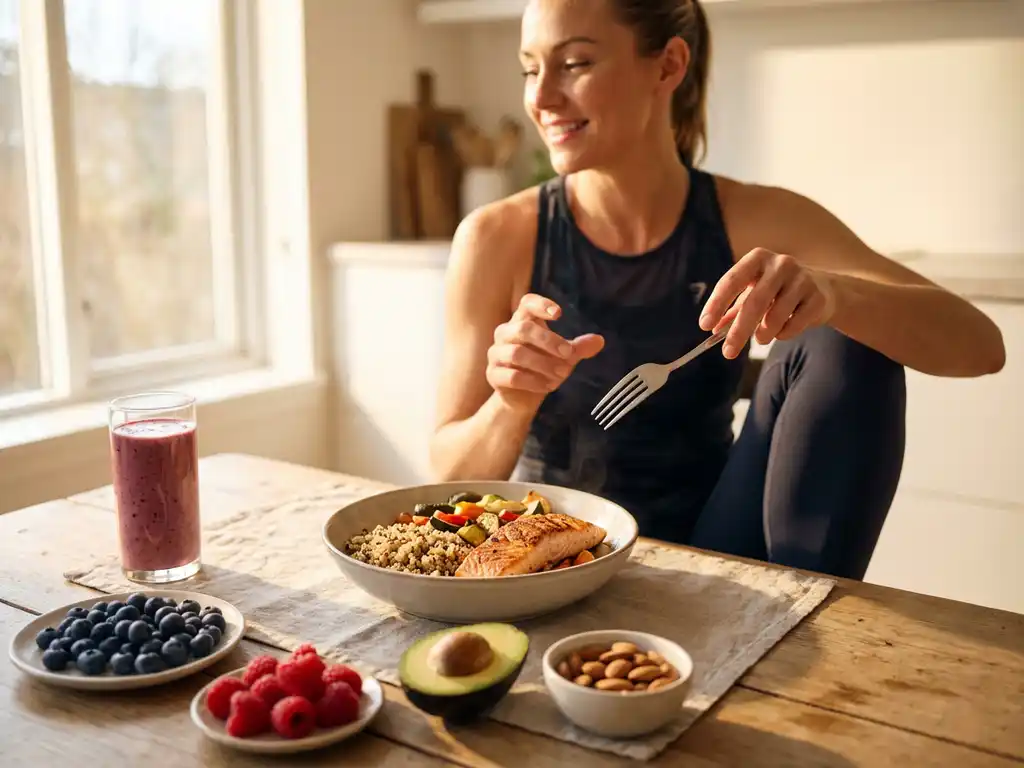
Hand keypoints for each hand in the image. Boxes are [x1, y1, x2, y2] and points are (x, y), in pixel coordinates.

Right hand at [487, 293, 604, 410]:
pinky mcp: (493, 375)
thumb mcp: (564, 357)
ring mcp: (496, 354)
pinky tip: (547, 386)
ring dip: (543, 364)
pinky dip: (533, 382)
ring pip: (516, 353)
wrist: (523, 397)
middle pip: (523, 328)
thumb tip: (600, 341)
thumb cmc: (543, 368)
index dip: (541, 305)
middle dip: (549, 341)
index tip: (559, 314)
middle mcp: (505, 334)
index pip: (527, 304)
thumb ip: (578, 348)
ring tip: (561, 375)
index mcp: (522, 322)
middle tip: (569, 354)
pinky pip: (512, 376)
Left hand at [699, 248, 835, 357]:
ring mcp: (803, 278)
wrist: (822, 289)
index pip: (732, 280)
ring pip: (775, 316)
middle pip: (754, 302)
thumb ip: (732, 311)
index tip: (705, 326)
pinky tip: (782, 331)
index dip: (716, 304)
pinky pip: (794, 324)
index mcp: (757, 259)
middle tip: (728, 352)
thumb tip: (713, 331)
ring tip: (761, 338)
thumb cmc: (777, 291)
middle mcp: (780, 264)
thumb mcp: (752, 294)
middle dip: (738, 331)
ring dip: (763, 334)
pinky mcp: (818, 296)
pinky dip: (783, 334)